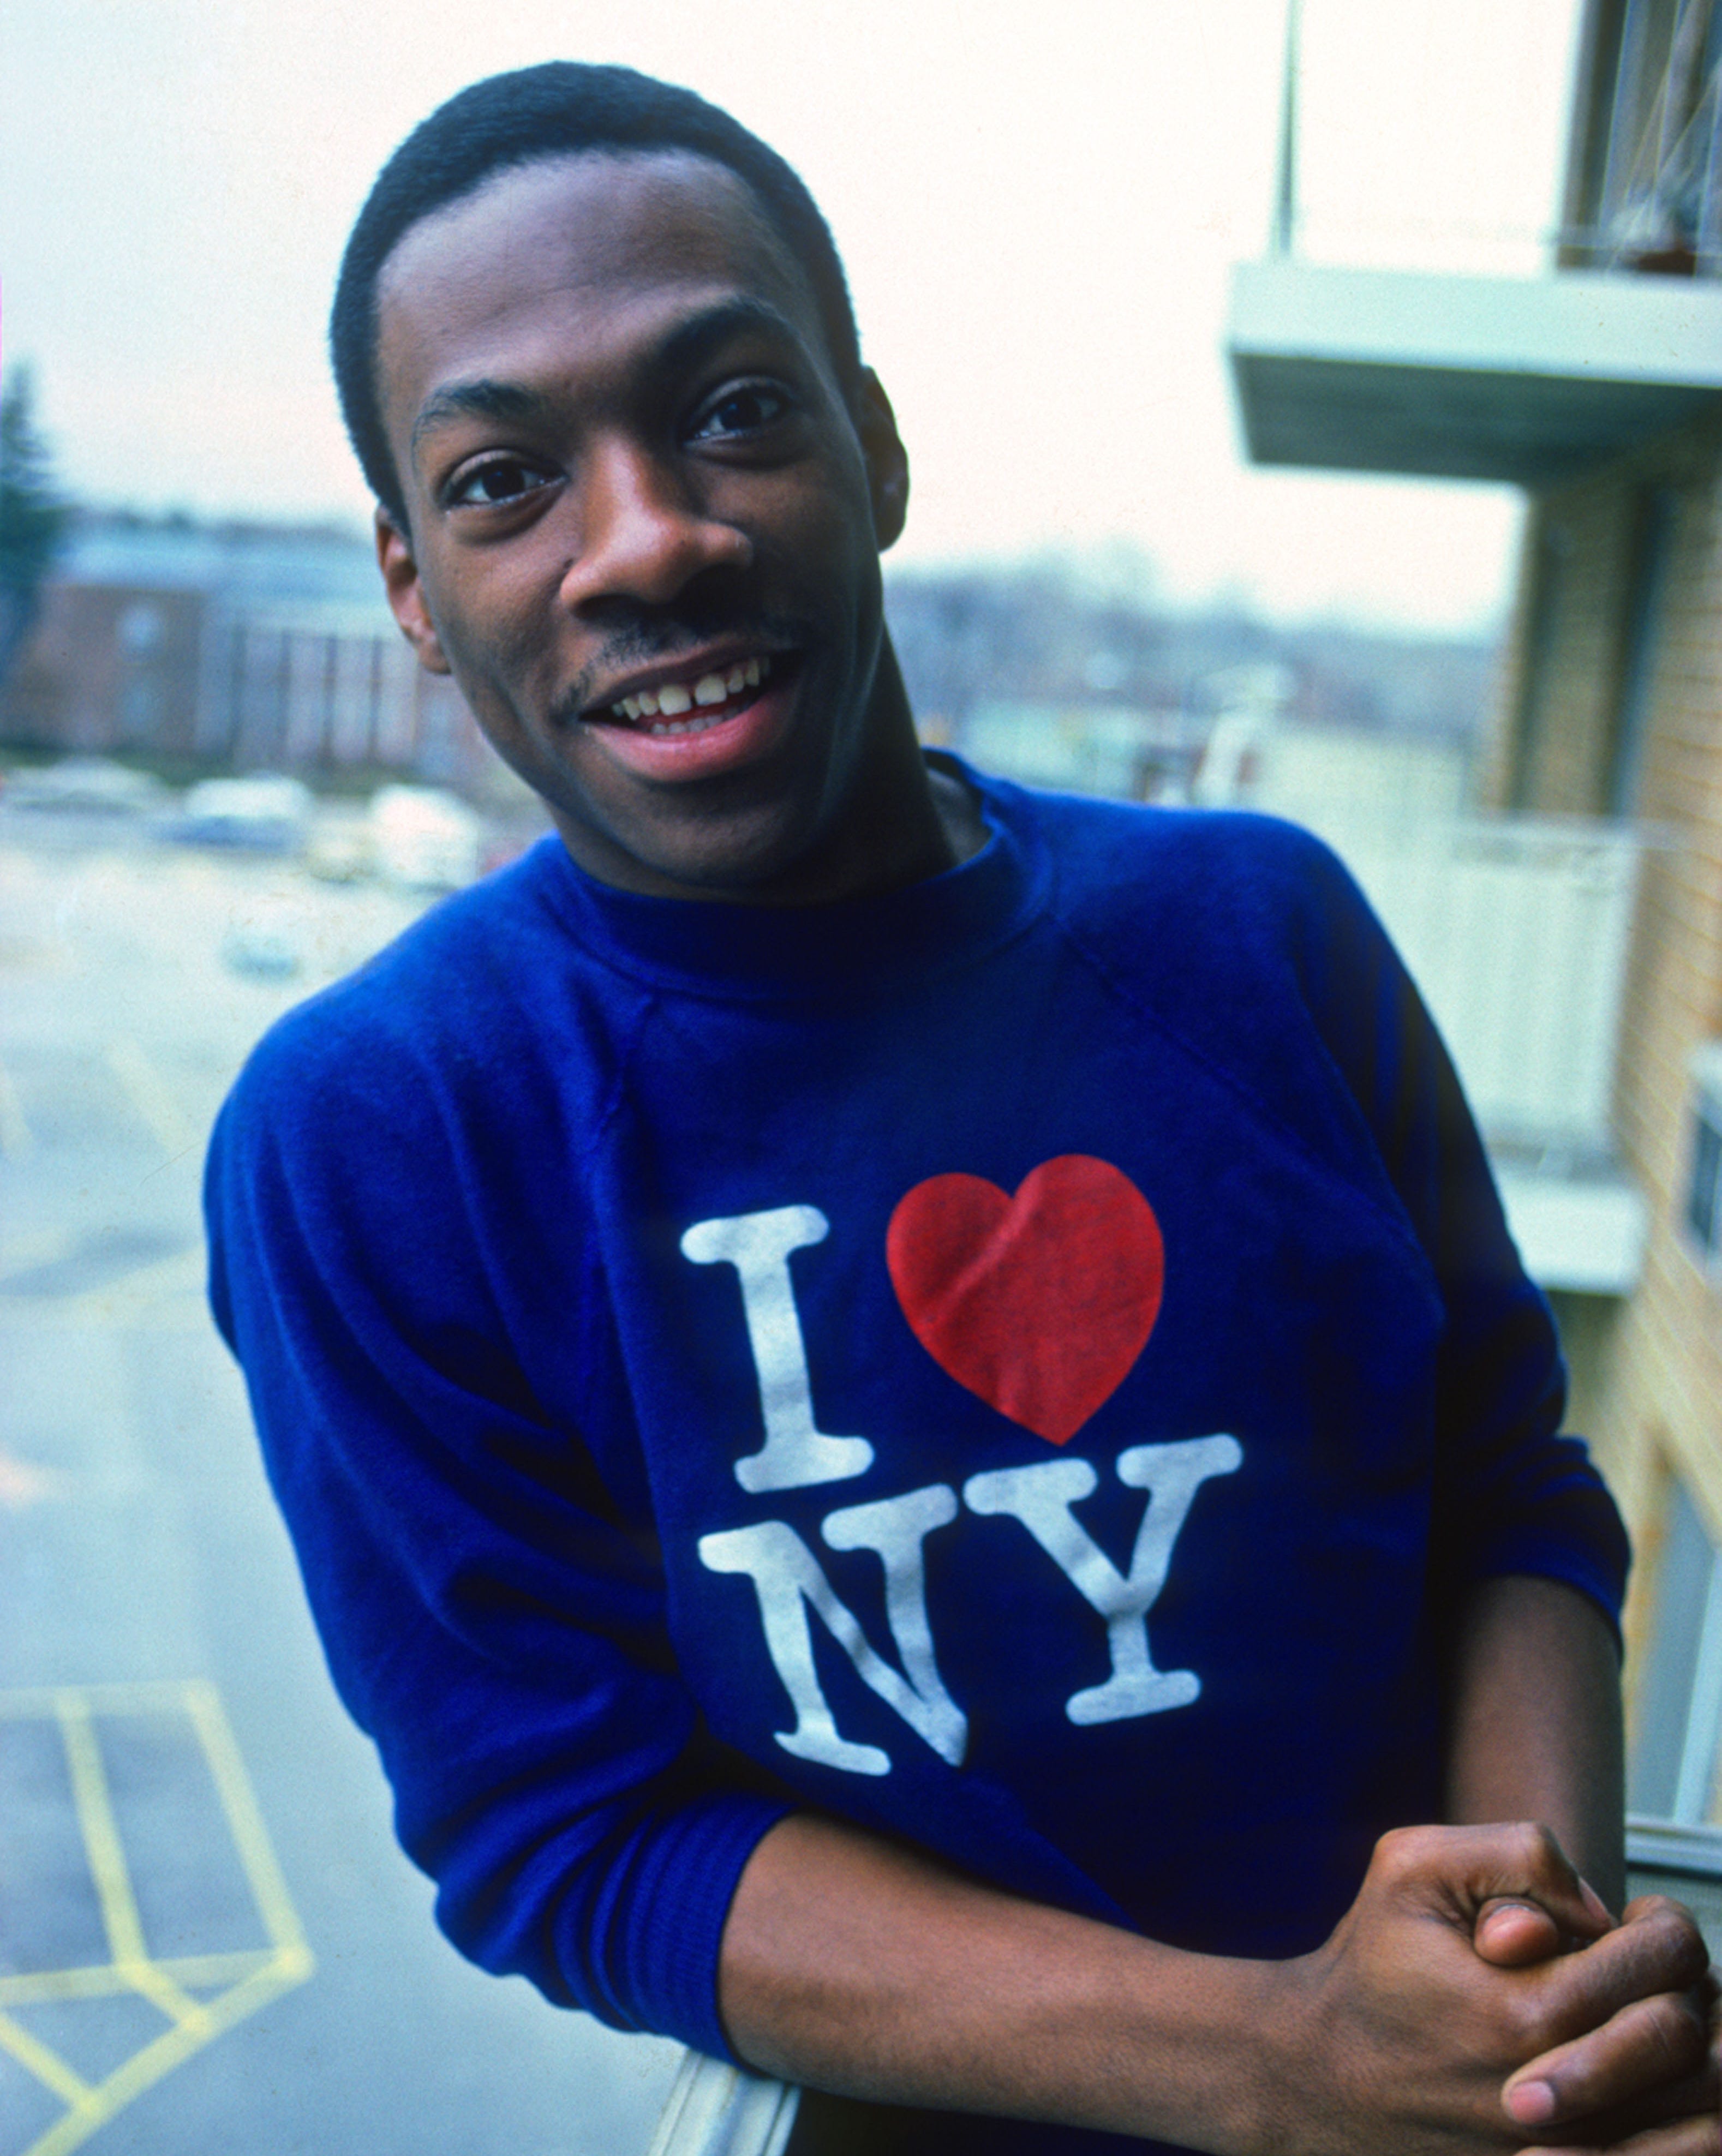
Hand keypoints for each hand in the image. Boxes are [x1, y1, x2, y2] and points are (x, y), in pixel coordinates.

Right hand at [1264, 1825, 1708, 2155]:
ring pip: (1692, 2100)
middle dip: (1680, 1983)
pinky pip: (1660, 2143)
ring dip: (1675, 2043)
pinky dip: (1659, 2097)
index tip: (1636, 1922)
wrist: (1324, 2078)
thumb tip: (1597, 1910)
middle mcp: (1562, 2096)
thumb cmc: (1371, 1964)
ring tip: (1631, 2007)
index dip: (1664, 1929)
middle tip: (1642, 1961)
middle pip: (1693, 2036)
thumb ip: (1515, 1854)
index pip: (1667, 1965)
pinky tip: (1619, 2057)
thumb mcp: (1412, 1866)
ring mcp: (1569, 2148)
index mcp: (1528, 2012)